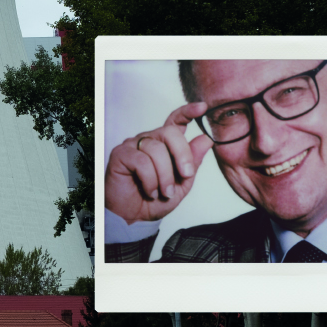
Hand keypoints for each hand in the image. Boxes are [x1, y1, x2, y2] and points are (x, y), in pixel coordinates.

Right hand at [104, 101, 214, 223]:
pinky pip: (141, 161)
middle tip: (186, 175)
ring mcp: (133, 145)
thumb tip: (206, 139)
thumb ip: (193, 163)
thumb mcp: (182, 183)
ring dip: (165, 175)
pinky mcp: (120, 154)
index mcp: (165, 144)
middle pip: (170, 132)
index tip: (202, 107)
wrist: (134, 218)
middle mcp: (149, 140)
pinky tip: (150, 191)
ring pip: (157, 149)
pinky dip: (150, 180)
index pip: (176, 120)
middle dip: (182, 154)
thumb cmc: (156, 200)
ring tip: (164, 192)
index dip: (188, 111)